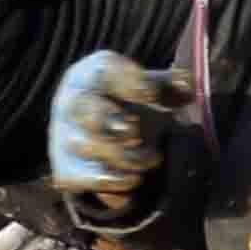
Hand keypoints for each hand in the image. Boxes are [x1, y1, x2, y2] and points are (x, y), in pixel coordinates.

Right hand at [46, 50, 180, 199]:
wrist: (100, 138)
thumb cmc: (128, 102)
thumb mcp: (150, 89)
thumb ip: (172, 86)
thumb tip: (187, 87)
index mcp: (93, 73)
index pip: (106, 69)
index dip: (129, 80)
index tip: (152, 93)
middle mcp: (72, 102)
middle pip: (83, 107)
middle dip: (108, 119)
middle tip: (134, 131)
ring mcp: (63, 137)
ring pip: (86, 146)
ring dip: (125, 156)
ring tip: (154, 159)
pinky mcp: (65, 170)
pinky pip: (81, 177)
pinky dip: (111, 180)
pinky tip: (133, 179)